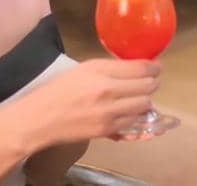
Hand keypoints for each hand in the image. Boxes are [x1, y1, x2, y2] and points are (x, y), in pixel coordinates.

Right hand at [19, 58, 159, 150]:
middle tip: (150, 80)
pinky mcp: (107, 130)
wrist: (40, 119)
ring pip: (145, 105)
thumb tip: (135, 68)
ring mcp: (109, 113)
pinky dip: (135, 115)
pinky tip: (129, 110)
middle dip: (152, 82)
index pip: (140, 68)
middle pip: (148, 86)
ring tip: (140, 96)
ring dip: (146, 99)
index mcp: (100, 72)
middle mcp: (108, 91)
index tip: (156, 66)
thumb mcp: (83, 69)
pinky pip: (133, 122)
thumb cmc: (58, 90)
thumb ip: (110, 68)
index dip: (154, 66)